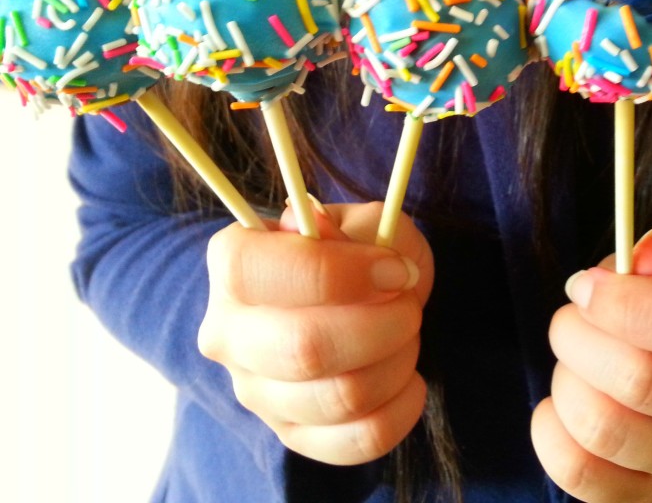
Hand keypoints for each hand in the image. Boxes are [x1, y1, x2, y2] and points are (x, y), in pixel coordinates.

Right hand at [198, 200, 432, 464]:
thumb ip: (356, 226)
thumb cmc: (358, 254)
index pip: (259, 271)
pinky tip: (410, 380)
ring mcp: (254, 391)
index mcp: (232, 262)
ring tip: (406, 336)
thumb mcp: (364, 222)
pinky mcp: (290, 434)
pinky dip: (402, 409)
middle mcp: (228, 332)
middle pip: (304, 348)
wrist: (353, 300)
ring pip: (340, 397)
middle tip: (408, 306)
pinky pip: (358, 441)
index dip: (340, 274)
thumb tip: (326, 233)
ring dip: (397, 361)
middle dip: (384, 325)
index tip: (395, 271)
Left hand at [531, 229, 651, 501]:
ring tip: (571, 363)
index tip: (583, 286)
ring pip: (607, 430)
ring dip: (567, 383)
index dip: (631, 305)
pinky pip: (582, 475)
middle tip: (568, 319)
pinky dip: (551, 433)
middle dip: (580, 339)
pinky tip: (559, 406)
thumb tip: (648, 252)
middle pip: (645, 381)